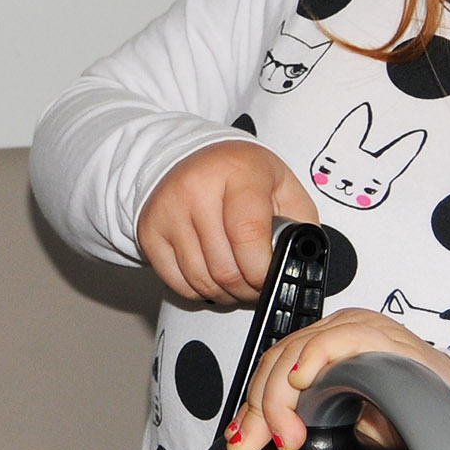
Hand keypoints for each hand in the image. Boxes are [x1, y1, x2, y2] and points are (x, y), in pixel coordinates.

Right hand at [137, 140, 313, 305]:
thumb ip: (299, 224)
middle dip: (247, 288)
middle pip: (224, 267)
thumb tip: (298, 264)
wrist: (192, 156)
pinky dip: (199, 290)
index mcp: (238, 172)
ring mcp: (168, 211)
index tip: (269, 276)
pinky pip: (176, 283)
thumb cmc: (243, 175)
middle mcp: (196, 189)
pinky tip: (211, 275)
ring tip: (236, 281)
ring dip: (224, 293)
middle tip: (256, 283)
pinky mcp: (149, 231)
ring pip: (201, 280)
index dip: (262, 270)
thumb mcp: (283, 186)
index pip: (248, 235)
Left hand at [226, 309, 449, 449]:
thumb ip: (293, 423)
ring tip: (288, 433)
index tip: (242, 440)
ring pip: (300, 350)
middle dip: (264, 405)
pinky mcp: (384, 336)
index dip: (253, 402)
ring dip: (284, 395)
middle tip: (266, 441)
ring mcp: (359, 330)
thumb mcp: (333, 424)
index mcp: (321, 348)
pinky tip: (303, 380)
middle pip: (279, 359)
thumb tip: (243, 441)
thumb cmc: (398, 416)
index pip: (272, 366)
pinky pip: (342, 338)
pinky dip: (316, 357)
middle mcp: (337, 333)